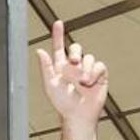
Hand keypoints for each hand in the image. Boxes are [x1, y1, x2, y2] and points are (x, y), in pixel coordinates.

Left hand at [37, 20, 106, 139]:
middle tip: (73, 61)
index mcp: (61, 67)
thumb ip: (46, 67)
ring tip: (82, 82)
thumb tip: (40, 51)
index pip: (59, 47)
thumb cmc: (62, 104)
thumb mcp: (50, 85)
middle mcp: (74, 67)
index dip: (58, 35)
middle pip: (76, 48)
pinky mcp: (99, 76)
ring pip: (89, 57)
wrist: (78, 115)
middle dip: (76, 52)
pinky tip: (90, 82)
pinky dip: (94, 73)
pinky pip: (99, 66)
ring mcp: (87, 70)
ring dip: (85, 68)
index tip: (58, 23)